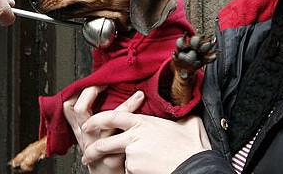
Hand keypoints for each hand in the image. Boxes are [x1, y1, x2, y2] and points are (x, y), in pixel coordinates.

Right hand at [63, 87, 144, 173]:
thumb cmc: (104, 156)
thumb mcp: (92, 137)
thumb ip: (93, 119)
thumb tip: (101, 93)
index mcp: (81, 130)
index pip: (68, 107)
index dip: (77, 93)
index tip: (93, 82)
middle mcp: (86, 137)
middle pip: (80, 109)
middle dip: (92, 91)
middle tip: (105, 82)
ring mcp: (97, 146)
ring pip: (106, 120)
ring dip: (124, 106)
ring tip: (138, 96)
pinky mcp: (111, 158)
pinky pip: (122, 137)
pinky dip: (134, 125)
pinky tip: (145, 119)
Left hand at [80, 109, 209, 173]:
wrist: (195, 165)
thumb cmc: (192, 148)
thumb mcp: (187, 125)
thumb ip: (179, 118)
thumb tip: (185, 115)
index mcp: (144, 122)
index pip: (114, 117)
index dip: (97, 120)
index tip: (88, 124)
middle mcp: (134, 136)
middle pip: (105, 142)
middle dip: (93, 150)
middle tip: (87, 154)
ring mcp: (132, 152)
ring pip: (122, 159)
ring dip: (129, 164)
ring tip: (145, 165)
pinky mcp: (133, 167)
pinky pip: (130, 171)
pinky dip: (137, 172)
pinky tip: (152, 170)